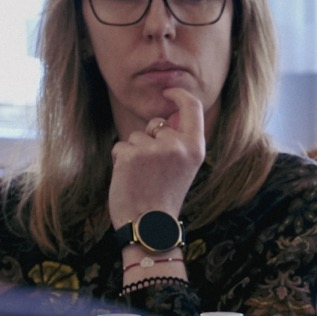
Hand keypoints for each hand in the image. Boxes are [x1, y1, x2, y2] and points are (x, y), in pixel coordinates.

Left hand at [108, 87, 206, 228]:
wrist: (149, 224)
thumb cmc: (165, 196)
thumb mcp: (185, 167)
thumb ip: (180, 141)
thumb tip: (169, 116)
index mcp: (196, 147)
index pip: (192, 107)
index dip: (179, 95)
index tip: (169, 91)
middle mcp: (177, 145)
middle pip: (156, 124)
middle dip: (150, 138)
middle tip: (154, 168)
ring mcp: (153, 149)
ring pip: (136, 136)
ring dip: (134, 152)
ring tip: (142, 177)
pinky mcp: (130, 155)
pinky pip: (121, 146)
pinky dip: (121, 160)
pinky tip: (129, 178)